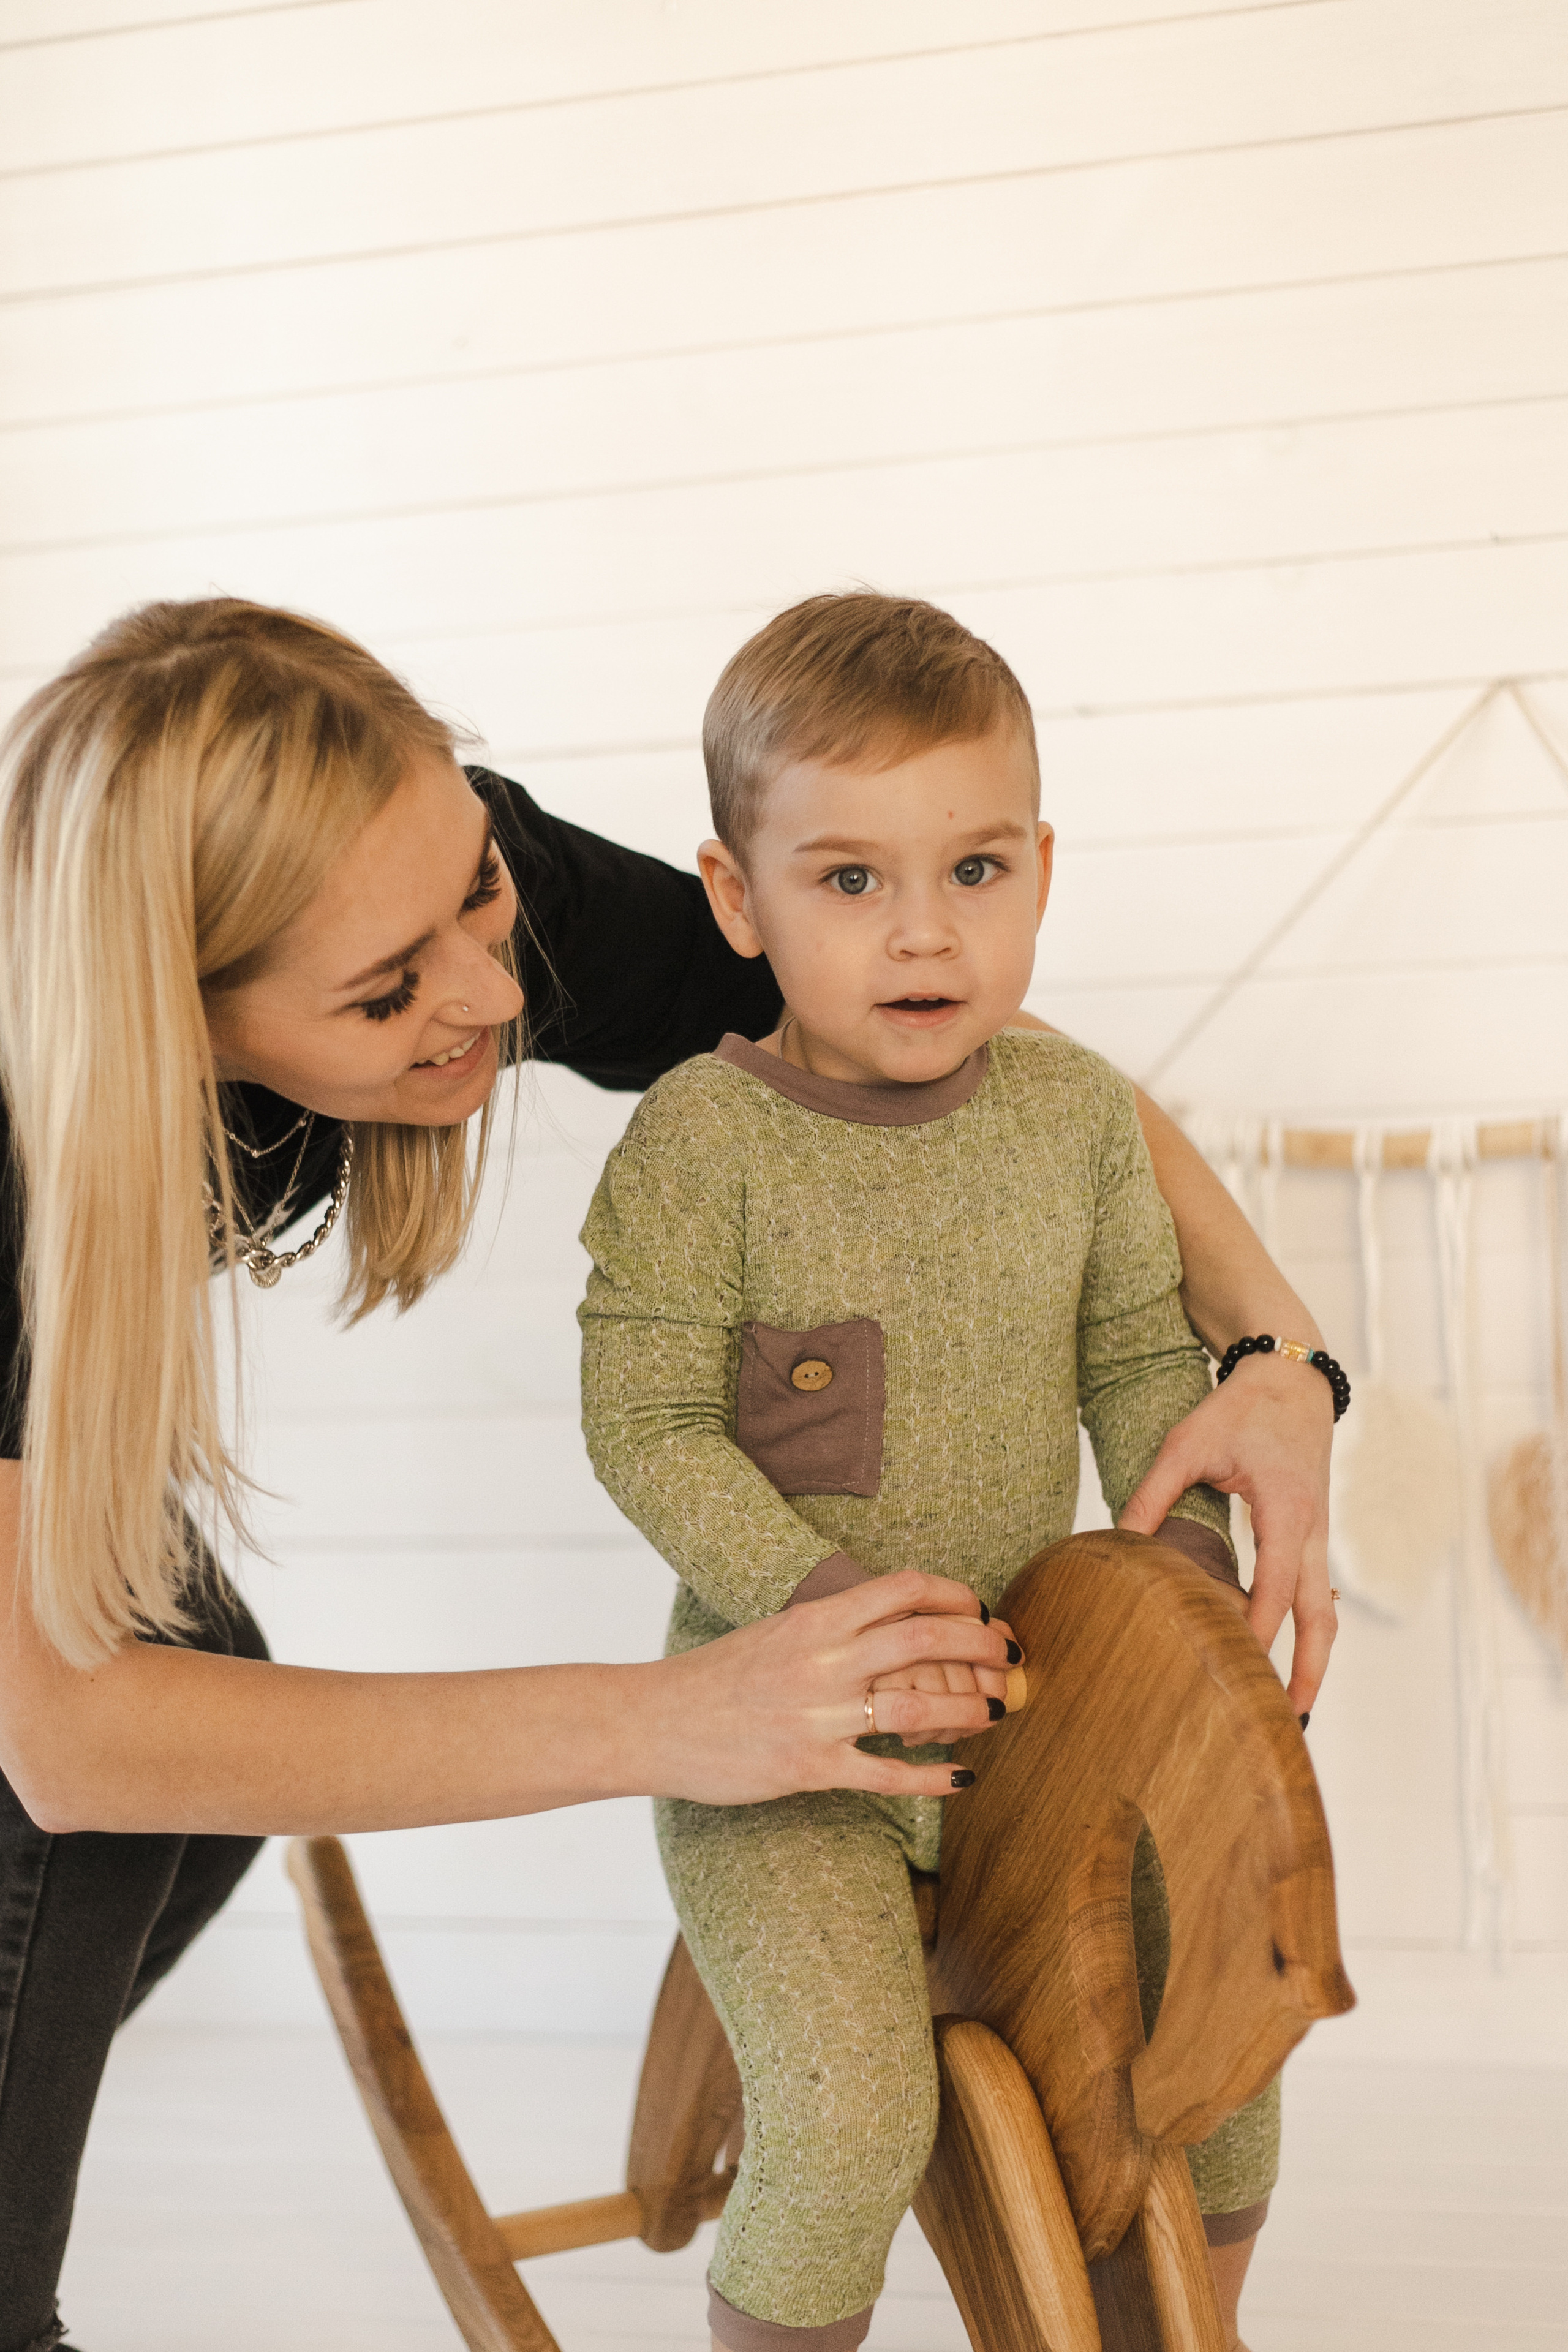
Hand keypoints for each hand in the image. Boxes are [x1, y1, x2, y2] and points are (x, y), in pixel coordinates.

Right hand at [654, 1572, 1012, 1805]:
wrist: (654, 1722)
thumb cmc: (716, 1677)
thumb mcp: (777, 1633)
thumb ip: (832, 1627)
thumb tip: (891, 1624)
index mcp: (815, 1618)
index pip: (902, 1588)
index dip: (954, 1595)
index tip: (980, 1608)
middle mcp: (822, 1659)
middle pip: (925, 1637)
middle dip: (981, 1644)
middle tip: (1010, 1657)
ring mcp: (817, 1715)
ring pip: (918, 1704)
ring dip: (970, 1709)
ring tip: (996, 1713)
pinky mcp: (809, 1768)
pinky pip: (886, 1774)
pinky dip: (933, 1778)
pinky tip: (961, 1778)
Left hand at [1118, 1353, 1336, 1714]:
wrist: (1293, 1379)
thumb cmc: (1239, 1409)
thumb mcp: (1187, 1443)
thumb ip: (1153, 1493)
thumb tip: (1119, 1542)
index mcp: (1285, 1509)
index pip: (1276, 1586)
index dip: (1258, 1631)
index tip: (1235, 1669)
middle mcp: (1312, 1530)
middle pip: (1321, 1616)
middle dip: (1307, 1670)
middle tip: (1288, 1720)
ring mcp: (1320, 1535)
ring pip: (1327, 1611)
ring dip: (1313, 1658)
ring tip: (1293, 1707)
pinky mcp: (1314, 1535)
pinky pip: (1317, 1592)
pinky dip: (1307, 1629)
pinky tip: (1287, 1657)